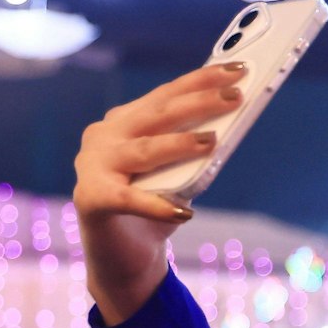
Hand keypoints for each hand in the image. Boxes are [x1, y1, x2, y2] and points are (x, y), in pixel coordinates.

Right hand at [73, 62, 246, 322]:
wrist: (126, 259)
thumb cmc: (157, 207)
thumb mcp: (182, 174)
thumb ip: (195, 151)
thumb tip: (229, 131)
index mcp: (125, 122)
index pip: (167, 95)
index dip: (201, 80)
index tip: (237, 69)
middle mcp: (105, 137)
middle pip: (157, 114)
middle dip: (198, 102)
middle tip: (235, 96)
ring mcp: (93, 166)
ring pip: (144, 149)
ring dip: (179, 144)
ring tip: (211, 141)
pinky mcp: (90, 199)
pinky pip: (128, 199)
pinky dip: (156, 206)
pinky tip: (183, 213)